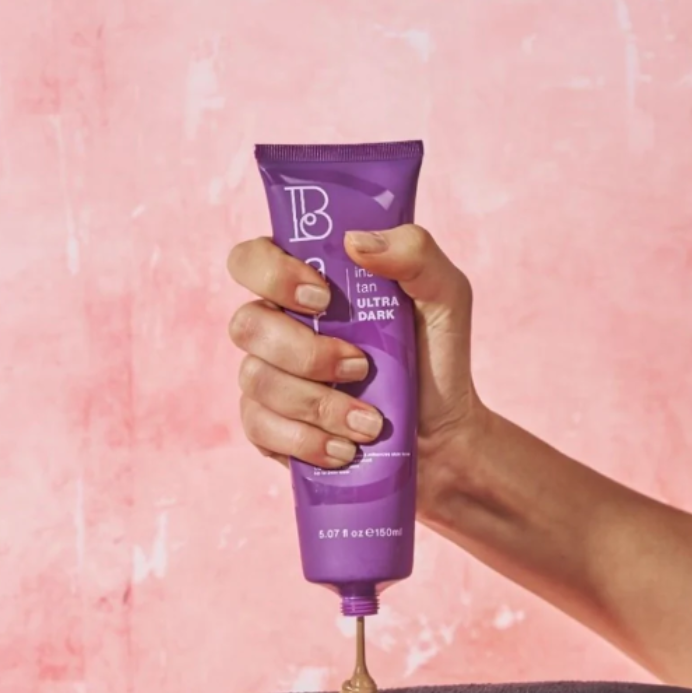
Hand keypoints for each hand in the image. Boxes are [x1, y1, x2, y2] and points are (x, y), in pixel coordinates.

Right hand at [227, 226, 480, 507]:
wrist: (444, 437)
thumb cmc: (438, 359)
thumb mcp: (445, 296)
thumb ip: (414, 253)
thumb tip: (356, 242)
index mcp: (306, 284)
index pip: (250, 259)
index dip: (271, 274)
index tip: (322, 297)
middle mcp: (277, 326)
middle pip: (246, 324)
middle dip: (306, 353)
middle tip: (361, 367)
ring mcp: (268, 378)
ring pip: (257, 381)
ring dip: (320, 404)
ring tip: (370, 422)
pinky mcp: (268, 429)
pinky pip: (259, 430)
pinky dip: (307, 442)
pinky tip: (345, 450)